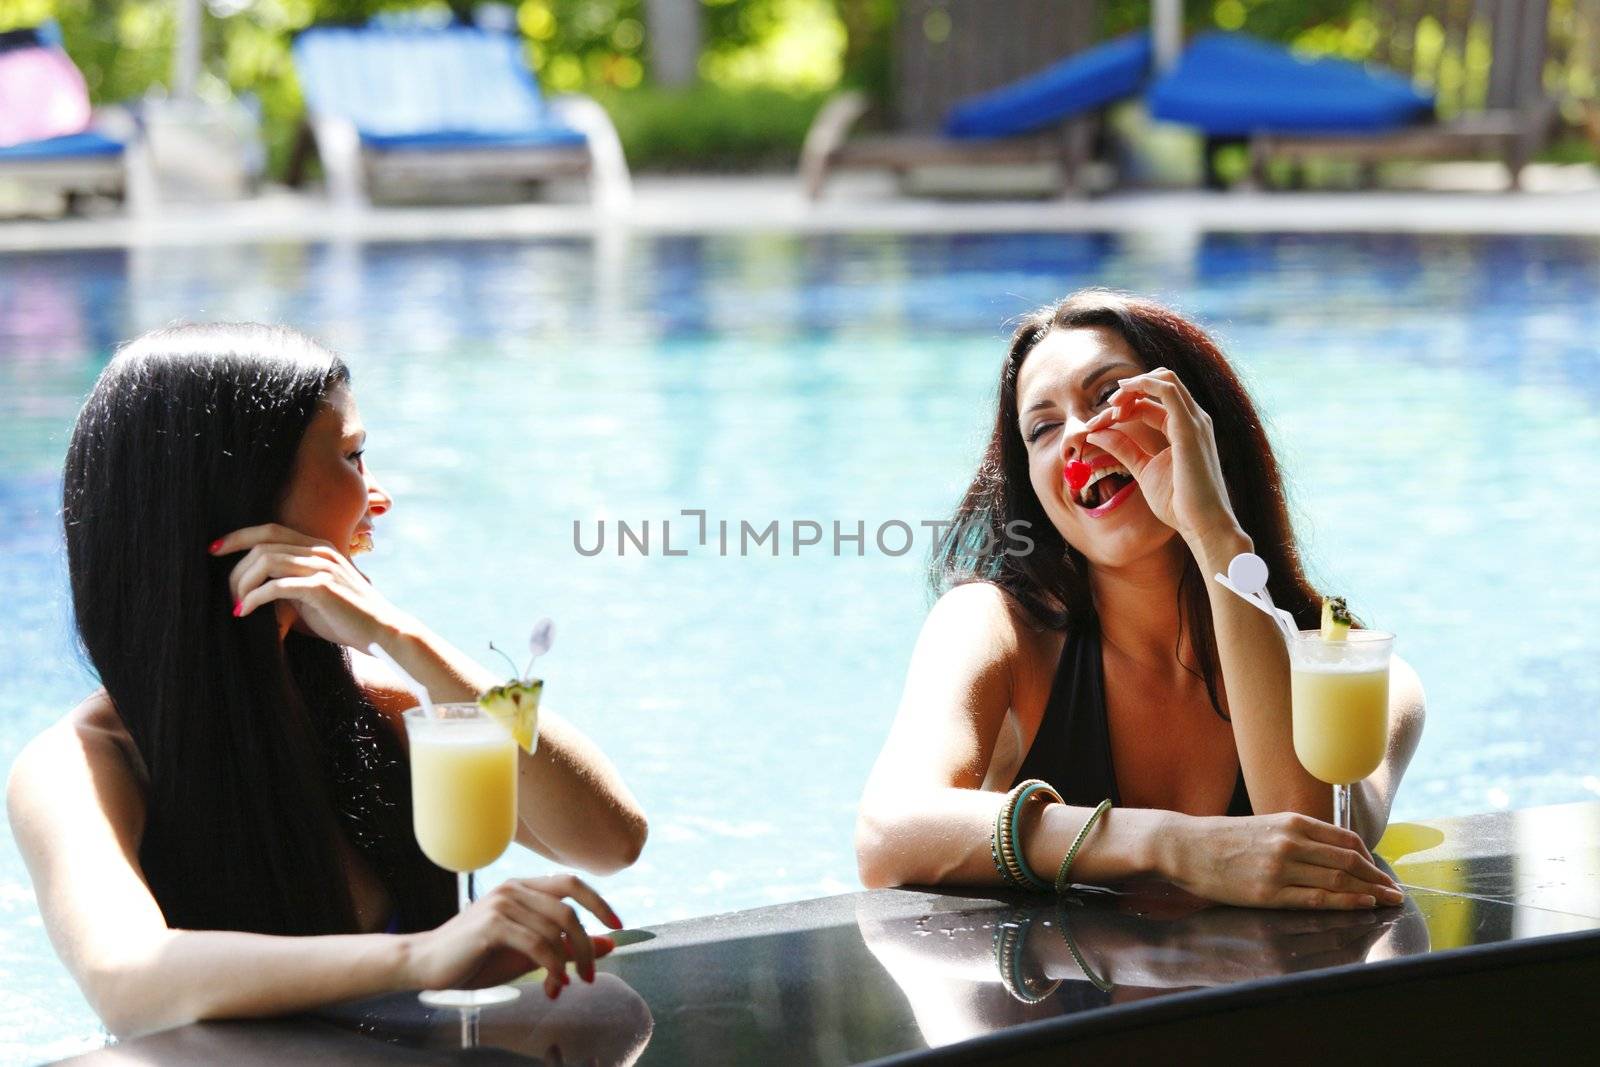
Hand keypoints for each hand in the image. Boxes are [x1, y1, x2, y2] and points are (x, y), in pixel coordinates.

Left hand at [213, 523, 407, 648]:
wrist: (383, 634)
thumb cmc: (347, 619)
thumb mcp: (313, 595)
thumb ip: (288, 585)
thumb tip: (252, 590)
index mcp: (319, 547)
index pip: (270, 529)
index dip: (238, 536)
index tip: (214, 550)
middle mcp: (320, 551)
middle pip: (263, 543)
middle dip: (235, 566)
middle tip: (225, 593)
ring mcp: (322, 567)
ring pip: (267, 560)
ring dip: (242, 583)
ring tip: (236, 605)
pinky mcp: (322, 588)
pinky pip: (276, 586)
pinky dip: (254, 598)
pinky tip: (244, 613)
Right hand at [403, 875, 623, 999]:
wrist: (426, 964)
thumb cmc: (475, 959)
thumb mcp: (527, 953)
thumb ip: (565, 946)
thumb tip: (608, 944)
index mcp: (522, 888)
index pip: (571, 883)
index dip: (599, 902)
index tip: (618, 925)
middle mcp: (514, 889)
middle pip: (569, 909)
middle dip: (587, 945)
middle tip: (590, 975)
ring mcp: (502, 904)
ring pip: (556, 930)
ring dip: (567, 964)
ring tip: (564, 986)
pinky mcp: (492, 924)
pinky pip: (537, 945)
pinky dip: (553, 967)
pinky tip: (553, 985)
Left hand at [1081, 368, 1238, 544]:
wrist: (1202, 524)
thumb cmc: (1179, 503)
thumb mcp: (1144, 470)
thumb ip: (1123, 449)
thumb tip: (1096, 434)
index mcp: (1184, 428)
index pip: (1151, 403)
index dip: (1122, 408)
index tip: (1098, 426)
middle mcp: (1193, 419)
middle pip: (1158, 385)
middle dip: (1126, 392)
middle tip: (1104, 413)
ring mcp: (1194, 421)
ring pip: (1164, 380)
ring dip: (1131, 388)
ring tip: (1110, 408)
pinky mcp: (1190, 428)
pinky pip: (1167, 390)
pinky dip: (1142, 387)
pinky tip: (1121, 401)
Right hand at [1163, 811, 1404, 909]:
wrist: (1185, 846)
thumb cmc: (1222, 839)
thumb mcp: (1264, 826)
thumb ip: (1295, 835)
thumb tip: (1328, 852)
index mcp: (1291, 822)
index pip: (1345, 839)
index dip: (1369, 858)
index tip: (1380, 872)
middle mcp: (1291, 842)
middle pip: (1348, 860)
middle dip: (1377, 878)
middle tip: (1395, 891)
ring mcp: (1281, 868)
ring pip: (1338, 879)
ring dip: (1369, 891)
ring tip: (1387, 901)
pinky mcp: (1269, 892)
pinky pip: (1317, 898)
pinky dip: (1345, 902)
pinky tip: (1362, 905)